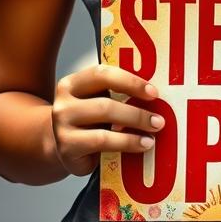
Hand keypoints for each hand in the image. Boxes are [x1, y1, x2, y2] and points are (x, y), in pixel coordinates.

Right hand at [50, 64, 164, 177]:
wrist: (62, 148)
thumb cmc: (87, 123)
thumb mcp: (96, 103)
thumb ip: (116, 95)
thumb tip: (154, 96)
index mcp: (73, 83)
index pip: (103, 74)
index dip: (130, 81)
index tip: (153, 92)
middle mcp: (64, 102)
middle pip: (106, 102)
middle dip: (137, 111)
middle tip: (158, 119)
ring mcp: (62, 126)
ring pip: (105, 122)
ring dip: (134, 127)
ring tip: (153, 134)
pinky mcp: (67, 147)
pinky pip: (103, 142)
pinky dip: (126, 143)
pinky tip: (141, 145)